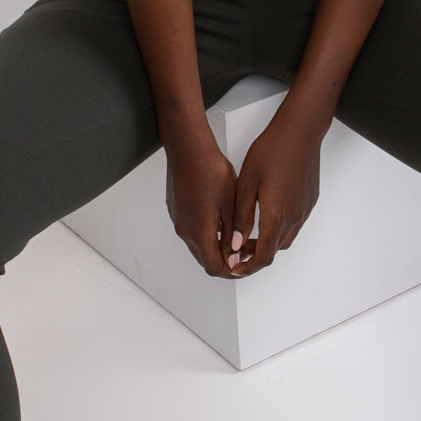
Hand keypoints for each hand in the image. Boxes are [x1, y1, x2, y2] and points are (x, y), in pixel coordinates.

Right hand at [164, 125, 239, 275]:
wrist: (188, 150)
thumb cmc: (211, 172)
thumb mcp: (230, 205)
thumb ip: (232, 234)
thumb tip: (234, 256)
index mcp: (200, 232)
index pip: (214, 267)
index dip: (231, 271)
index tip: (244, 264)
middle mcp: (185, 231)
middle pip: (204, 259)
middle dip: (224, 260)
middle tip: (242, 251)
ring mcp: (178, 221)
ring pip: (197, 245)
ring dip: (214, 246)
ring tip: (233, 234)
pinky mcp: (176, 211)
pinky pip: (191, 230)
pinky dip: (205, 233)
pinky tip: (218, 218)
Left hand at [226, 108, 322, 275]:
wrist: (300, 131)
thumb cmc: (271, 151)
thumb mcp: (247, 183)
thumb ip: (241, 217)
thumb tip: (235, 244)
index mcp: (276, 216)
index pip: (263, 256)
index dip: (247, 267)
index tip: (234, 267)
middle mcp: (294, 217)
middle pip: (274, 250)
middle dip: (254, 256)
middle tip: (236, 251)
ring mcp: (304, 210)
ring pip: (285, 239)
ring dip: (267, 244)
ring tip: (248, 236)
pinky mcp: (310, 201)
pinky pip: (294, 224)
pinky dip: (278, 230)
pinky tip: (266, 218)